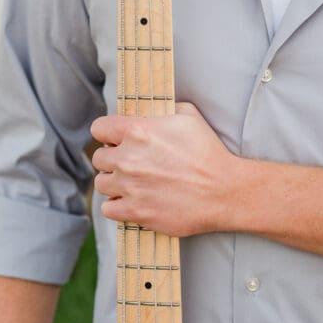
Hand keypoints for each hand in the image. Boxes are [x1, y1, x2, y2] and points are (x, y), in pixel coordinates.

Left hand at [90, 103, 238, 235]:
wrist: (223, 190)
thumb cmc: (208, 152)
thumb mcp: (188, 116)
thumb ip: (161, 110)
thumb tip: (148, 111)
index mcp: (138, 131)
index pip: (99, 128)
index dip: (107, 133)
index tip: (116, 139)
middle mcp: (128, 158)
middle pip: (99, 158)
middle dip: (112, 159)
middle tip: (130, 163)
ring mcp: (130, 187)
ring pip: (101, 183)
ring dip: (114, 182)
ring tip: (133, 183)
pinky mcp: (135, 212)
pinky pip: (108, 208)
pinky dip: (117, 205)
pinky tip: (132, 200)